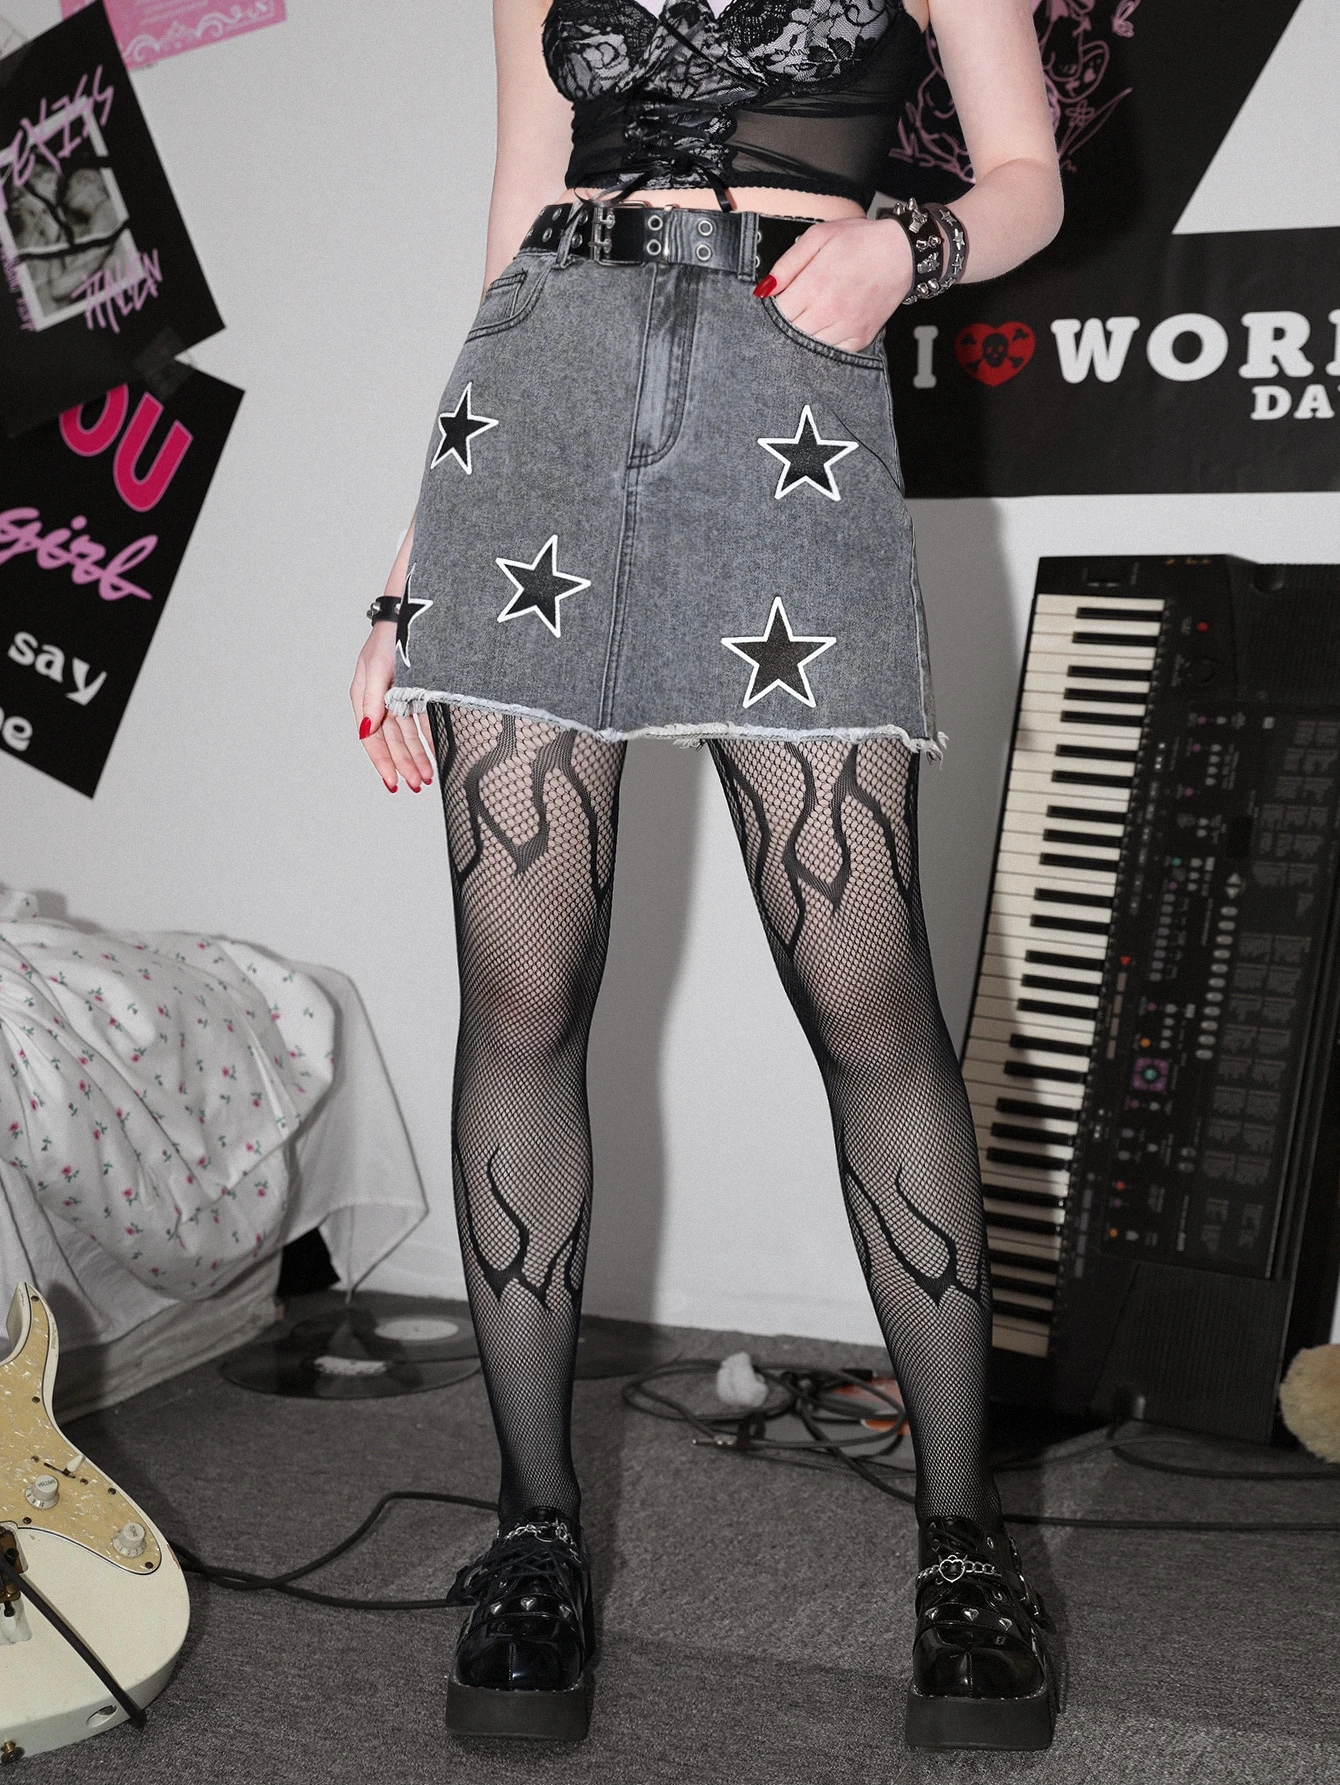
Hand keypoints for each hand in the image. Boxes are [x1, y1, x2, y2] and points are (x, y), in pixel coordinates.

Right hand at [349, 537, 433, 793]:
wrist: (422, 604)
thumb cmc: (397, 631)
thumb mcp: (380, 665)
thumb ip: (374, 699)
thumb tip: (367, 730)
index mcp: (365, 693)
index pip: (371, 737)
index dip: (383, 762)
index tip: (394, 784)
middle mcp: (381, 696)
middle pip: (392, 740)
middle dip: (405, 764)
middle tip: (418, 785)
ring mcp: (401, 693)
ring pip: (408, 734)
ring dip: (418, 756)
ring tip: (428, 778)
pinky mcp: (419, 688)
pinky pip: (423, 720)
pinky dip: (431, 738)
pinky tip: (440, 753)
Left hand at [755, 217, 913, 351]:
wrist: (902, 252)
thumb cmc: (859, 241)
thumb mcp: (818, 237)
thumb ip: (787, 264)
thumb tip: (764, 290)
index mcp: (815, 285)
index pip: (778, 313)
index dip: (776, 307)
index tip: (783, 297)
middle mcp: (829, 312)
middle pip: (790, 333)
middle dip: (788, 321)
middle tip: (800, 303)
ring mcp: (846, 328)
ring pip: (809, 345)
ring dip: (806, 332)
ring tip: (817, 309)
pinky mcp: (859, 339)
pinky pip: (831, 351)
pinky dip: (825, 341)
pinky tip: (830, 321)